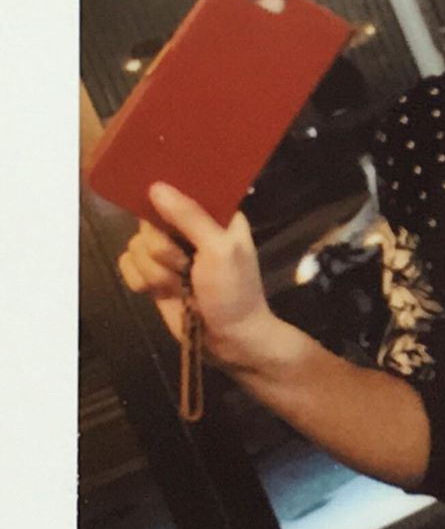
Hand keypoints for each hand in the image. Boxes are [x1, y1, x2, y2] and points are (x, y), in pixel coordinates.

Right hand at [118, 183, 272, 364]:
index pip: (179, 188)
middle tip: (183, 265)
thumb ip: (190, 217)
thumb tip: (156, 187)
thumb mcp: (220, 249)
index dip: (164, 198)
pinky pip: (127, 265)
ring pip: (135, 245)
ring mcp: (168, 253)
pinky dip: (140, 281)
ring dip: (154, 270)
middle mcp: (187, 229)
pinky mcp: (153, 276)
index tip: (161, 214)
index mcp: (213, 214)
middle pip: (147, 220)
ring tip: (178, 284)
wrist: (228, 340)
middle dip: (160, 248)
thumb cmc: (234, 292)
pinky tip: (160, 292)